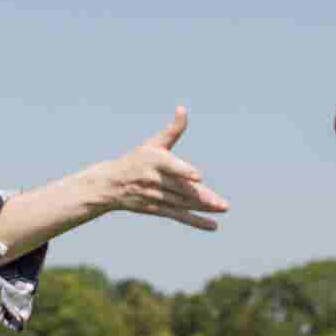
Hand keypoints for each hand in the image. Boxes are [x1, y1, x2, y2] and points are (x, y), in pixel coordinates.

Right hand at [104, 107, 229, 230]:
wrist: (112, 185)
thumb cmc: (137, 160)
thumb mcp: (153, 143)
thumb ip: (172, 130)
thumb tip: (183, 109)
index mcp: (153, 161)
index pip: (170, 166)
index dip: (184, 171)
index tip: (198, 176)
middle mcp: (154, 181)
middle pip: (181, 189)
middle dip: (202, 196)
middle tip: (222, 202)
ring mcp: (156, 197)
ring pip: (183, 204)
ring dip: (203, 208)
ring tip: (222, 208)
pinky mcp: (158, 209)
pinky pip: (179, 216)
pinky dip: (196, 222)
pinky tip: (213, 226)